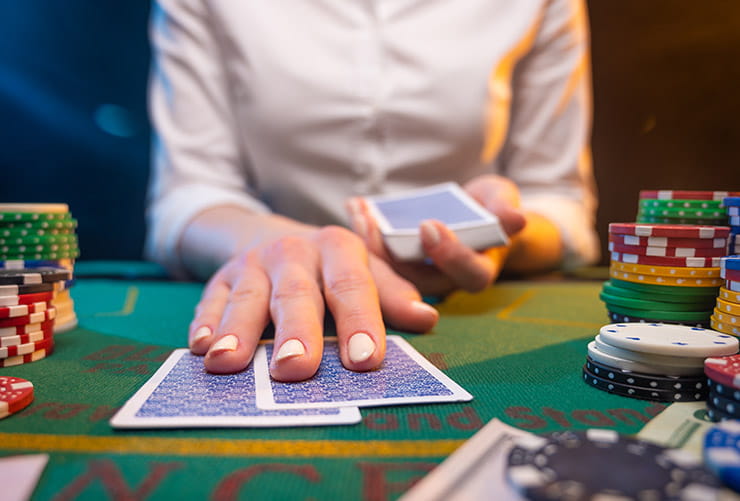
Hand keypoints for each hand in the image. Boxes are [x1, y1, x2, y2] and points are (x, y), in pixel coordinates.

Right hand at [187, 225, 438, 380]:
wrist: (275, 239)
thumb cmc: (330, 269)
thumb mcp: (365, 271)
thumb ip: (391, 295)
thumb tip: (426, 318)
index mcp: (338, 249)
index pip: (352, 286)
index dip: (360, 322)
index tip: (366, 359)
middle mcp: (294, 253)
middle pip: (296, 294)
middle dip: (296, 331)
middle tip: (295, 368)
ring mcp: (253, 264)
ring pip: (247, 297)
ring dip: (237, 331)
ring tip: (228, 363)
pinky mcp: (220, 278)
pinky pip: (210, 300)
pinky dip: (205, 323)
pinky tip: (200, 347)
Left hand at [347, 175, 525, 296]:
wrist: (473, 212)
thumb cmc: (490, 206)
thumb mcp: (502, 199)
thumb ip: (505, 209)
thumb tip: (515, 220)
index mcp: (478, 270)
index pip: (468, 273)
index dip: (449, 253)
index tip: (429, 226)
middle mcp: (445, 281)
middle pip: (417, 280)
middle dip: (393, 254)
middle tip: (375, 224)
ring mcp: (418, 276)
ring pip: (391, 273)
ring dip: (372, 244)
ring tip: (362, 213)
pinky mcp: (397, 265)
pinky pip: (377, 257)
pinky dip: (364, 231)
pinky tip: (356, 205)